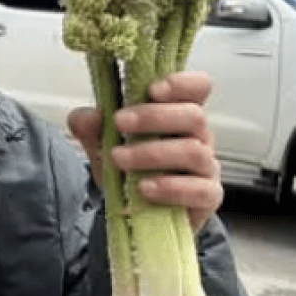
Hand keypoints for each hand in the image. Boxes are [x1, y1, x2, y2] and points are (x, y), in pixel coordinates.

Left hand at [67, 71, 222, 231]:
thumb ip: (91, 126)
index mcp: (178, 113)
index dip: (182, 83)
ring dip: (152, 153)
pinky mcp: (208, 197)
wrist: (134, 212)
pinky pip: (201, 190)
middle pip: (193, 115)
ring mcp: (206, 167)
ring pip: (194, 151)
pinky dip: (170, 188)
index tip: (152, 88)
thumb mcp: (102, 143)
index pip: (198, 87)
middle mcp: (199, 136)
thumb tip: (87, 117)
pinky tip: (144, 188)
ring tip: (119, 159)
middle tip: (119, 123)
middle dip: (153, 116)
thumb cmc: (127, 166)